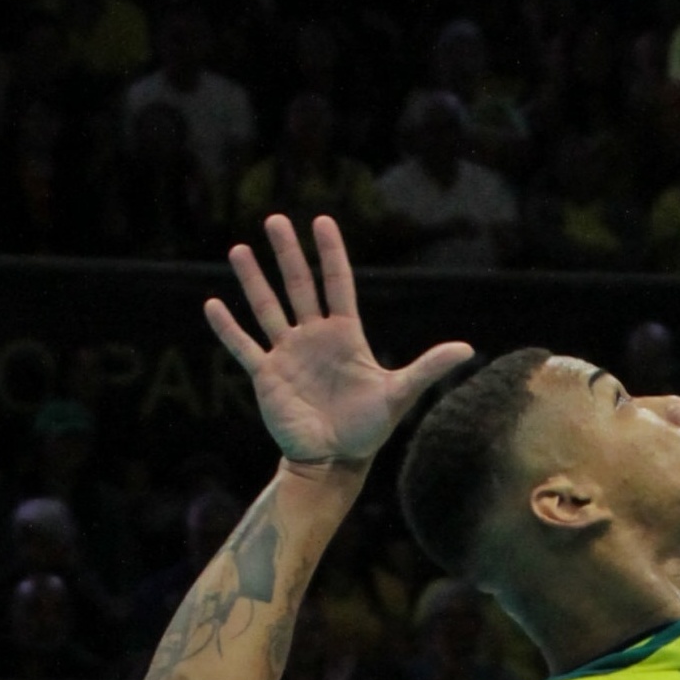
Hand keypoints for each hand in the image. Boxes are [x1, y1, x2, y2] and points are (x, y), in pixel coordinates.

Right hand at [203, 214, 474, 470]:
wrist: (334, 461)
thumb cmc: (368, 429)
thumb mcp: (400, 394)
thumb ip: (428, 367)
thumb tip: (467, 349)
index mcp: (345, 335)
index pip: (337, 284)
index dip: (330, 253)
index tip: (321, 221)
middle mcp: (314, 337)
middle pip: (299, 285)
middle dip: (287, 253)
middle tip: (275, 219)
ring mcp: (287, 354)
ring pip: (267, 308)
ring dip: (253, 280)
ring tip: (239, 249)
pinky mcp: (266, 376)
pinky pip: (244, 347)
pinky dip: (228, 329)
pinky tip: (212, 305)